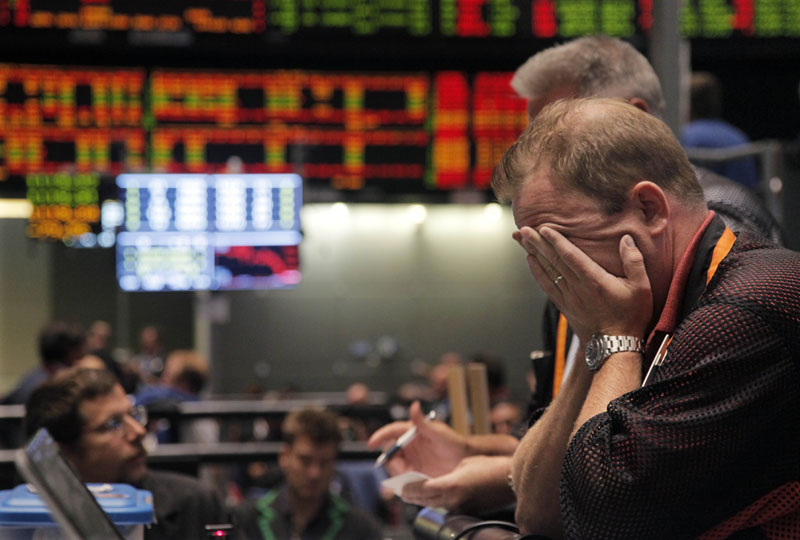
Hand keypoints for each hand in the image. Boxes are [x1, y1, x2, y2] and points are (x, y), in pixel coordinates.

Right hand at [367, 401, 468, 477]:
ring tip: (408, 478)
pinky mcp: (415, 473)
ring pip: (395, 466)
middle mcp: (409, 446)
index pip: (392, 432)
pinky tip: (409, 484)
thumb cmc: (454, 443)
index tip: (372, 443)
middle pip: (391, 452)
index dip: (380, 436)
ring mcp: (411, 459)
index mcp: (412, 432)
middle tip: (399, 469)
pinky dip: (402, 481)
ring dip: (397, 472)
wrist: (465, 461)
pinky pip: (403, 477)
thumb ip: (423, 422)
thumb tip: (414, 404)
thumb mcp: (439, 432)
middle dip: (390, 460)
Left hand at [399, 455, 514, 512]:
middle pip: (425, 500)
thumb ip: (446, 475)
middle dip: (411, 495)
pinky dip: (435, 501)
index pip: (422, 489)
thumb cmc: (490, 468)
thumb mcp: (464, 464)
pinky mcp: (466, 511)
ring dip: (422, 499)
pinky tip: (431, 495)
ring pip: (434, 504)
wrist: (510, 480)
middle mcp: (454, 500)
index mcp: (452, 485)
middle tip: (401, 491)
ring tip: (412, 493)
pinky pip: (445, 506)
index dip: (409, 488)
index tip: (400, 486)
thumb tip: (436, 482)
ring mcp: (460, 508)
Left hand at [514, 226, 651, 342]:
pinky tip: (530, 261)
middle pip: (553, 260)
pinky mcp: (564, 305)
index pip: (571, 256)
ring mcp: (568, 297)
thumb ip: (634, 262)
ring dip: (532, 253)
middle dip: (537, 243)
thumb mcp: (642, 288)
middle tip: (523, 229)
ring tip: (521, 239)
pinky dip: (537, 272)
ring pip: (546, 271)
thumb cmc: (630, 316)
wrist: (614, 347)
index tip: (544, 228)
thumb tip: (626, 239)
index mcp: (594, 280)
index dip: (556, 241)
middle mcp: (577, 287)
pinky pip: (546, 285)